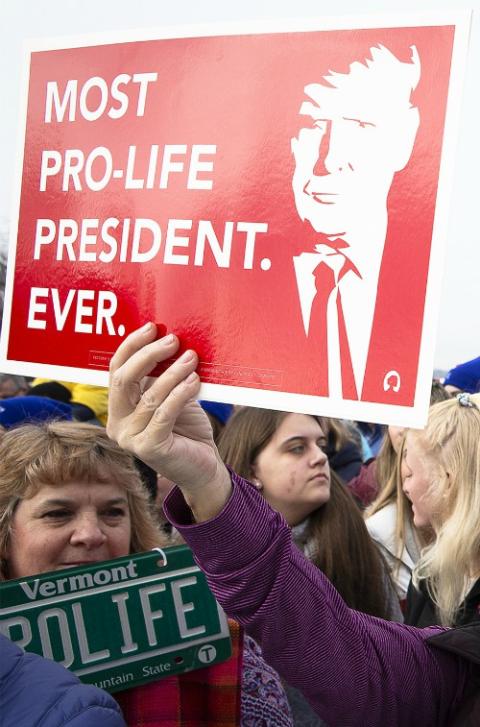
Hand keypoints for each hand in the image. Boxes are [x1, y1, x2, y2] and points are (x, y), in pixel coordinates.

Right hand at [107, 323, 231, 520]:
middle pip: (124, 379)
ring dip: (173, 372)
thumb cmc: (187, 428)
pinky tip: (194, 381)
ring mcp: (129, 439)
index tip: (153, 327)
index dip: (131, 346)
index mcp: (117, 408)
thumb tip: (168, 339)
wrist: (204, 466)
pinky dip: (180, 394)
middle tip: (173, 340)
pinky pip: (163, 413)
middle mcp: (116, 424)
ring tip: (192, 359)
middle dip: (149, 354)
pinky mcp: (148, 449)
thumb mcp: (172, 395)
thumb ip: (162, 375)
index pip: (116, 370)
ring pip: (149, 395)